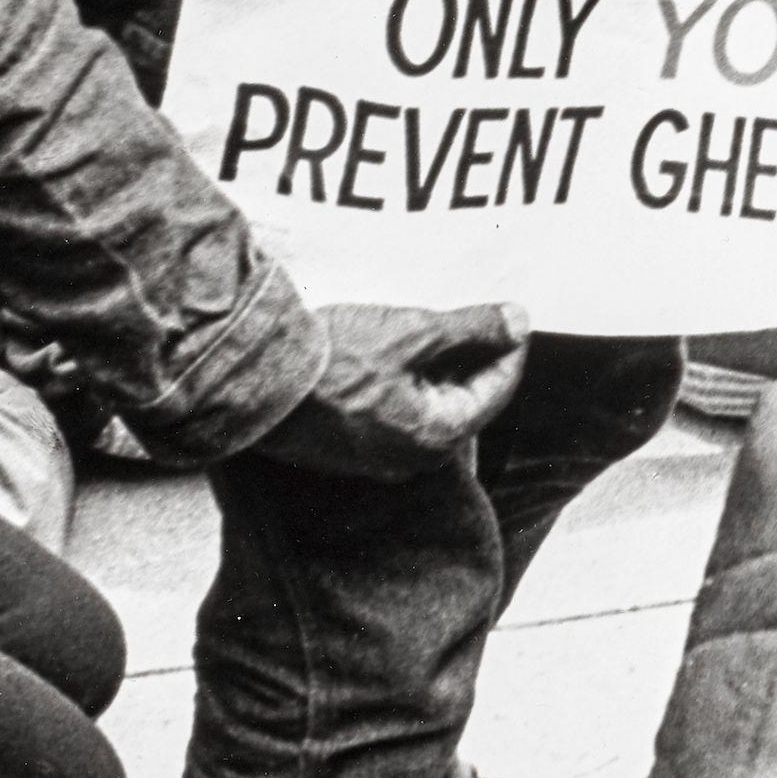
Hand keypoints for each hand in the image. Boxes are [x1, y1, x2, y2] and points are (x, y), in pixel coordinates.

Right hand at [254, 302, 533, 476]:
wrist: (257, 378)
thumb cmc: (337, 358)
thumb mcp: (414, 332)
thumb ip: (472, 330)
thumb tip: (520, 321)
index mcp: (436, 438)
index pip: (494, 393)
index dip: (508, 350)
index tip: (514, 317)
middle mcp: (411, 460)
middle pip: (461, 403)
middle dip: (473, 360)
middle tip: (480, 319)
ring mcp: (377, 458)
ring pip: (427, 408)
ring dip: (438, 370)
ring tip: (439, 328)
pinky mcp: (349, 447)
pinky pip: (395, 414)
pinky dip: (406, 383)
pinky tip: (399, 351)